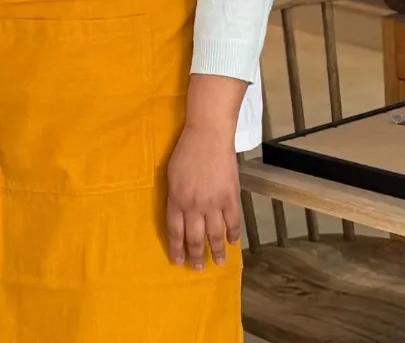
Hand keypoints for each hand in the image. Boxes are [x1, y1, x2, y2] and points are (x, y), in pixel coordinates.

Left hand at [166, 123, 241, 269]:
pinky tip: (232, 242)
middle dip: (196, 255)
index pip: (175, 231)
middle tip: (197, 268)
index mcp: (177, 199)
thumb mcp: (171, 174)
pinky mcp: (230, 198)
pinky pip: (233, 223)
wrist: (208, 135)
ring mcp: (214, 203)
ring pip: (215, 235)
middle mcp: (194, 206)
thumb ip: (175, 196)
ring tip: (218, 263)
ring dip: (216, 251)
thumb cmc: (186, 151)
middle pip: (195, 238)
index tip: (178, 261)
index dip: (177, 248)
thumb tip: (178, 215)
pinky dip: (233, 234)